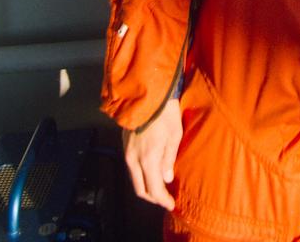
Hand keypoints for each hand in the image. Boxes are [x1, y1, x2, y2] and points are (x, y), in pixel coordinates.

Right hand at [122, 93, 181, 209]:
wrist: (146, 94)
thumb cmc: (165, 113)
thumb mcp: (174, 135)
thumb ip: (169, 159)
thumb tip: (166, 179)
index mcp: (148, 159)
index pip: (154, 189)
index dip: (162, 200)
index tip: (171, 204)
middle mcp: (134, 160)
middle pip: (140, 189)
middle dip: (153, 197)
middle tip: (165, 198)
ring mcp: (127, 153)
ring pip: (134, 179)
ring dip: (146, 186)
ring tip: (160, 186)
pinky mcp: (124, 146)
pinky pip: (131, 169)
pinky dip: (141, 175)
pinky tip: (150, 171)